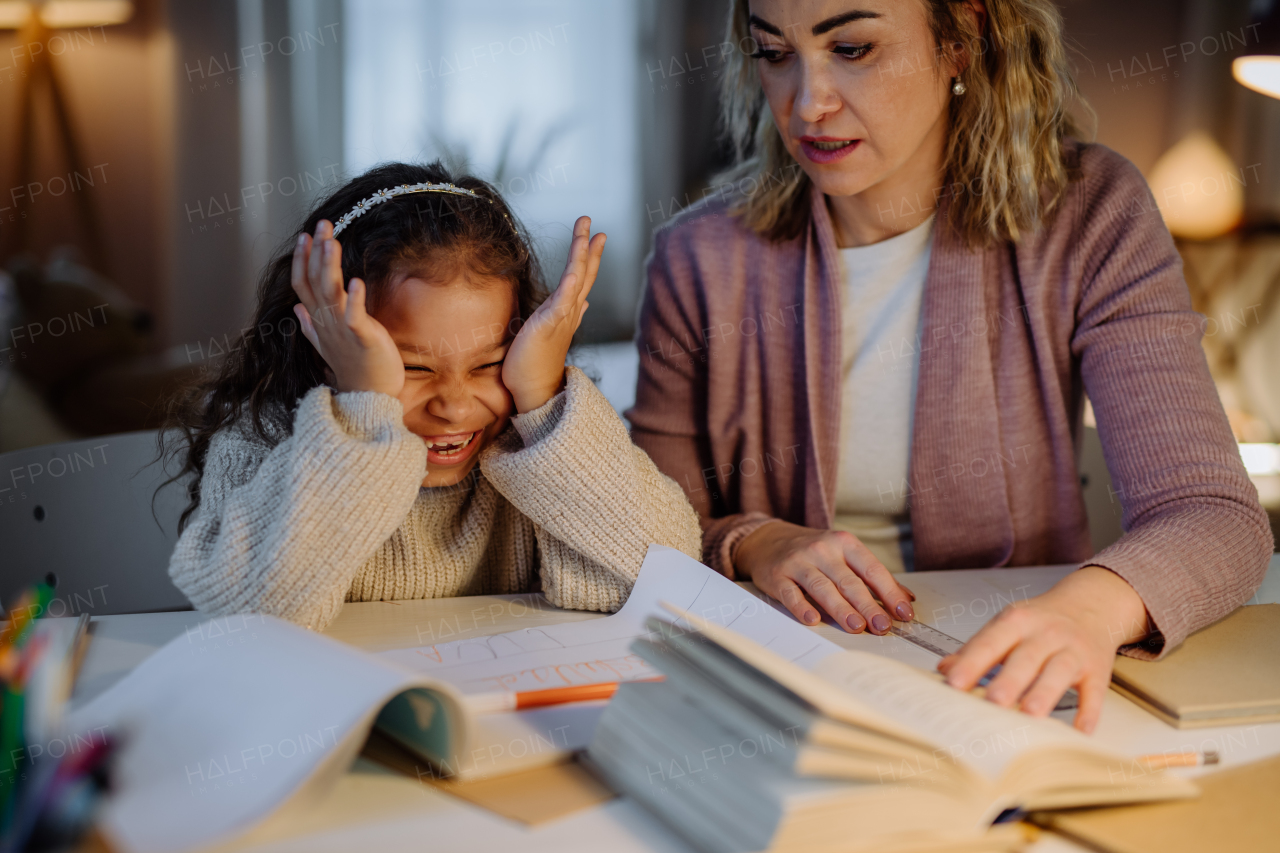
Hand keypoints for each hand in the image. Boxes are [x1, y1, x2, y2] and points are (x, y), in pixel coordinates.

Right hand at [291, 220, 403, 397]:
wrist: (369, 398)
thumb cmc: (354, 368)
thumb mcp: (327, 344)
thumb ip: (311, 325)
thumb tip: (297, 307)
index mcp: (319, 321)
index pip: (303, 285)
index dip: (301, 260)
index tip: (304, 236)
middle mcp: (326, 323)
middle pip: (315, 282)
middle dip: (316, 252)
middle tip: (322, 225)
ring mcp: (342, 330)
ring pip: (330, 294)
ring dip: (330, 267)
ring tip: (332, 242)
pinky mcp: (362, 338)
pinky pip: (354, 316)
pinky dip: (355, 299)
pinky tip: (357, 280)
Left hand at [502, 216, 604, 412]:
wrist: (533, 391)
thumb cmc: (536, 364)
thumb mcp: (551, 332)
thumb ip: (567, 314)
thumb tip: (583, 302)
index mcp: (567, 311)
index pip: (582, 277)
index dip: (589, 255)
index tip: (594, 234)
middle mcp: (568, 312)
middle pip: (583, 273)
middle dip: (587, 246)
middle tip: (590, 222)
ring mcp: (561, 319)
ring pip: (576, 281)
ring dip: (581, 256)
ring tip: (586, 234)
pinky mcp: (549, 327)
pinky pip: (562, 305)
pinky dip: (570, 289)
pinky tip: (574, 273)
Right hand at [735, 520, 915, 634]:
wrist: (768, 540)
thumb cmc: (813, 552)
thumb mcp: (844, 554)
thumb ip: (873, 576)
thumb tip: (906, 598)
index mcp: (844, 543)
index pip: (872, 569)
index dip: (889, 592)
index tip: (902, 612)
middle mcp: (822, 550)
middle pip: (849, 581)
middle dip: (868, 605)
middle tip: (881, 625)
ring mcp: (799, 562)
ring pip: (823, 587)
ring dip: (840, 609)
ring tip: (856, 626)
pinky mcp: (778, 576)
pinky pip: (791, 594)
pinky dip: (802, 607)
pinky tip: (813, 620)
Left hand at [937, 566, 1150, 732]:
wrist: (1090, 605)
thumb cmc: (1041, 621)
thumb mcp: (1006, 625)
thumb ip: (977, 648)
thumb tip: (944, 670)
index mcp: (1016, 621)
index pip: (990, 642)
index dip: (971, 662)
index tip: (953, 683)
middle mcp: (1046, 633)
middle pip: (1026, 657)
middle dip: (1009, 680)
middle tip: (993, 702)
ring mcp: (1074, 650)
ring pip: (1060, 670)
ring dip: (1045, 693)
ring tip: (1029, 714)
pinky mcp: (1097, 669)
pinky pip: (1094, 691)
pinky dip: (1089, 711)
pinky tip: (1080, 730)